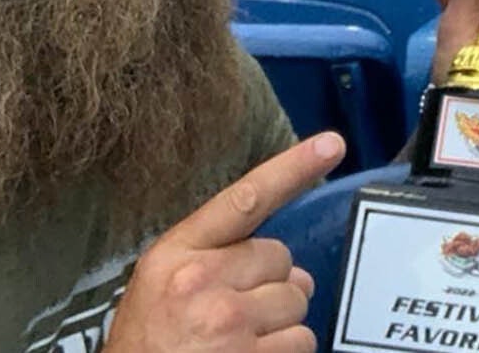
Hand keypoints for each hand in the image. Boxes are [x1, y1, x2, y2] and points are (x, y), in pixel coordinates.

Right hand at [103, 133, 345, 352]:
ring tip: (239, 343)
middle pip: (283, 259)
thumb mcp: (159, 287)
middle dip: (271, 284)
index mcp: (175, 255)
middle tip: (236, 314)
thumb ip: (217, 261)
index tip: (331, 145)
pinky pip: (302, 342)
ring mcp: (229, 323)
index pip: (244, 199)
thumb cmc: (148, 346)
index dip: (293, 168)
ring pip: (297, 302)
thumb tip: (294, 270)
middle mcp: (202, 282)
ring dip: (280, 324)